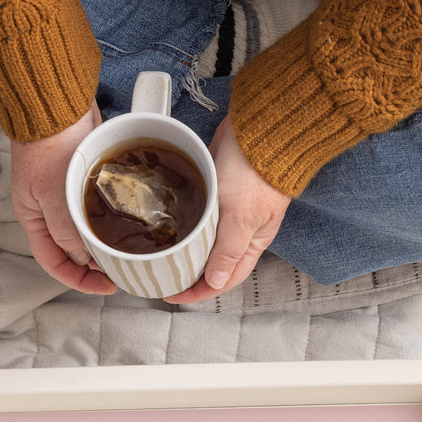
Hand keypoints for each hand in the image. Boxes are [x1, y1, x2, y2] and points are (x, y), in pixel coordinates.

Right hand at [9, 102, 115, 294]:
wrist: (55, 102)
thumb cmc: (48, 146)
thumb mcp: (55, 198)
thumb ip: (69, 233)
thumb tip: (84, 259)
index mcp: (34, 219)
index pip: (54, 263)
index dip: (79, 280)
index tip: (106, 285)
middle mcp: (49, 211)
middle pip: (74, 250)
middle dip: (97, 262)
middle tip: (123, 268)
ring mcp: (67, 194)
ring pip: (89, 229)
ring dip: (107, 240)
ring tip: (130, 248)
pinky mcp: (85, 178)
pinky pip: (100, 207)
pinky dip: (114, 217)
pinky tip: (131, 222)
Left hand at [166, 118, 290, 303]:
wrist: (259, 127)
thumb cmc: (256, 171)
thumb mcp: (240, 218)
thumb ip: (227, 251)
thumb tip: (216, 281)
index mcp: (251, 243)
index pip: (224, 278)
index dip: (199, 291)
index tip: (174, 294)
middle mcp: (241, 231)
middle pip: (212, 263)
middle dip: (190, 274)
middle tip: (163, 277)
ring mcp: (228, 210)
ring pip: (204, 240)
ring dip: (186, 249)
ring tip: (163, 256)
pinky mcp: (217, 190)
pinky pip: (199, 215)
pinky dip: (185, 223)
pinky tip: (169, 226)